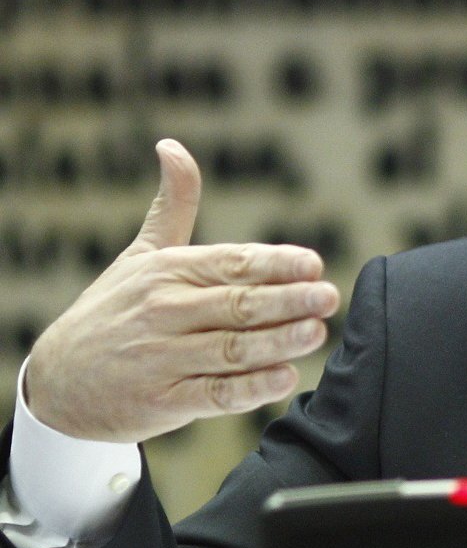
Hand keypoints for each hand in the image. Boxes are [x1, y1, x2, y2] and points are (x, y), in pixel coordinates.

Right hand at [24, 139, 340, 442]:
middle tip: (328, 297)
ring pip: (231, 349)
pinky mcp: (163, 401)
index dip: (275, 264)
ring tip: (316, 332)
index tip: (314, 264)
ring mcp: (163, 358)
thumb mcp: (141, 254)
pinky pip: (215, 394)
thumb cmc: (113, 310)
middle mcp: (164, 311)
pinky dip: (252, 389)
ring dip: (278, 342)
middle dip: (288, 300)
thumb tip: (172, 146)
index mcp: (167, 272)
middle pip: (237, 304)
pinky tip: (286, 379)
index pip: (231, 263)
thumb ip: (173, 205)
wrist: (57, 381)